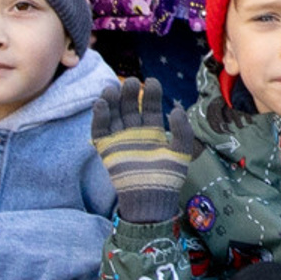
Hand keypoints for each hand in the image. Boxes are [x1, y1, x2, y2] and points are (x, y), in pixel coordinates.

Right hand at [89, 77, 199, 221]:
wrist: (152, 198)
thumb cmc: (168, 177)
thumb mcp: (181, 152)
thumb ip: (182, 130)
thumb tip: (175, 108)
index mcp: (154, 131)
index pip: (150, 106)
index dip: (150, 93)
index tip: (151, 81)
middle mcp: (136, 132)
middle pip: (130, 106)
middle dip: (129, 93)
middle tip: (131, 82)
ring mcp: (120, 140)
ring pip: (113, 114)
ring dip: (111, 100)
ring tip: (112, 89)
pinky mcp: (107, 149)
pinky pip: (100, 130)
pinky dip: (98, 117)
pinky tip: (100, 104)